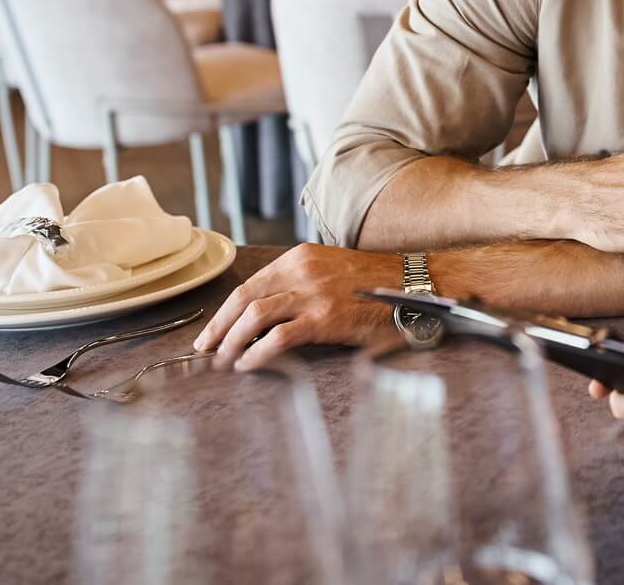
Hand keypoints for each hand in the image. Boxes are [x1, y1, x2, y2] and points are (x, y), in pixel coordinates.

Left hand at [194, 243, 400, 370]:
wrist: (416, 286)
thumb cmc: (377, 285)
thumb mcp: (332, 271)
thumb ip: (300, 284)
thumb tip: (265, 315)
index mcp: (301, 257)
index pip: (249, 284)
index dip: (224, 311)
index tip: (211, 332)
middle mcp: (303, 270)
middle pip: (244, 299)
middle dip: (219, 328)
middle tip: (206, 350)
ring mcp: (314, 293)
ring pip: (254, 316)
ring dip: (232, 342)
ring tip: (225, 362)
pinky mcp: (326, 318)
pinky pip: (278, 338)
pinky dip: (257, 354)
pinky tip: (249, 365)